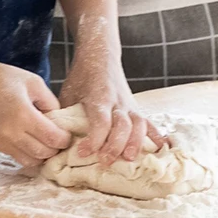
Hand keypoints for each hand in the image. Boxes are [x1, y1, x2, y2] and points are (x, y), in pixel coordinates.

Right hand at [0, 51, 70, 166]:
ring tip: (48, 142)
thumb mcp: (34, 83)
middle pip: (43, 153)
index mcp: (23, 114)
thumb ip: (51, 102)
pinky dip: (30, 154)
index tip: (68, 133)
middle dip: (56, 148)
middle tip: (61, 139)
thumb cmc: (5, 78)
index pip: (52, 138)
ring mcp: (2, 141)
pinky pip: (19, 158)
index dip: (65, 139)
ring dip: (43, 155)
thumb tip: (61, 122)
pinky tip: (34, 142)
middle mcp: (11, 132)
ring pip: (31, 161)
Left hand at [59, 42, 160, 164]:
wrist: (100, 56)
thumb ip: (64, 116)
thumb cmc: (81, 78)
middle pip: (122, 125)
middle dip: (115, 145)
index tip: (83, 153)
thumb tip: (56, 143)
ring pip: (139, 124)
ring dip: (136, 143)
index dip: (94, 139)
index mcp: (99, 97)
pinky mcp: (136, 109)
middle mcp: (117, 101)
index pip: (100, 120)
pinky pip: (149, 123)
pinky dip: (157, 136)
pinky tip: (161, 150)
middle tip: (105, 162)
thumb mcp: (68, 93)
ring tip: (129, 159)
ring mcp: (130, 105)